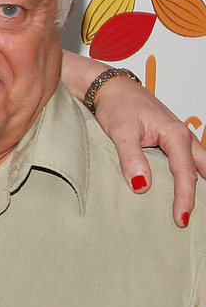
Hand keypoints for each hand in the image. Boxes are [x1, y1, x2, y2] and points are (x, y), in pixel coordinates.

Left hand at [92, 75, 203, 226]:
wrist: (110, 87)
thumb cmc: (117, 104)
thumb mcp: (120, 131)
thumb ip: (131, 158)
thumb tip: (142, 186)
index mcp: (175, 134)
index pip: (185, 173)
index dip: (184, 198)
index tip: (181, 219)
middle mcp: (183, 136)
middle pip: (202, 170)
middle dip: (202, 194)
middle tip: (194, 217)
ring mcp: (179, 138)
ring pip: (199, 164)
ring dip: (199, 184)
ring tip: (193, 206)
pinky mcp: (171, 140)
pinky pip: (189, 161)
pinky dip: (191, 175)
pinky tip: (183, 189)